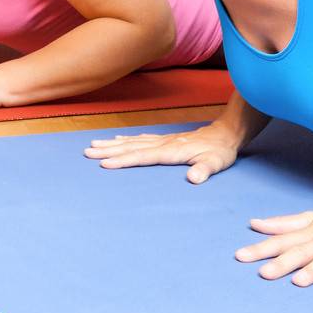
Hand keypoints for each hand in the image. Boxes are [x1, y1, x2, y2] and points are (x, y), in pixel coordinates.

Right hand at [83, 126, 240, 183]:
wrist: (225, 133)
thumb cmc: (220, 151)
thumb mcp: (216, 163)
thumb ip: (204, 170)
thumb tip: (194, 178)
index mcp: (171, 151)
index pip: (142, 156)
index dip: (123, 160)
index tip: (105, 164)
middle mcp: (162, 144)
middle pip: (130, 147)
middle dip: (108, 151)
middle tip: (87, 153)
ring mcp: (162, 140)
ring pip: (132, 142)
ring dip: (112, 144)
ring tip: (93, 146)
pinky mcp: (164, 140)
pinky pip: (139, 139)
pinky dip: (125, 139)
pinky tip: (116, 140)